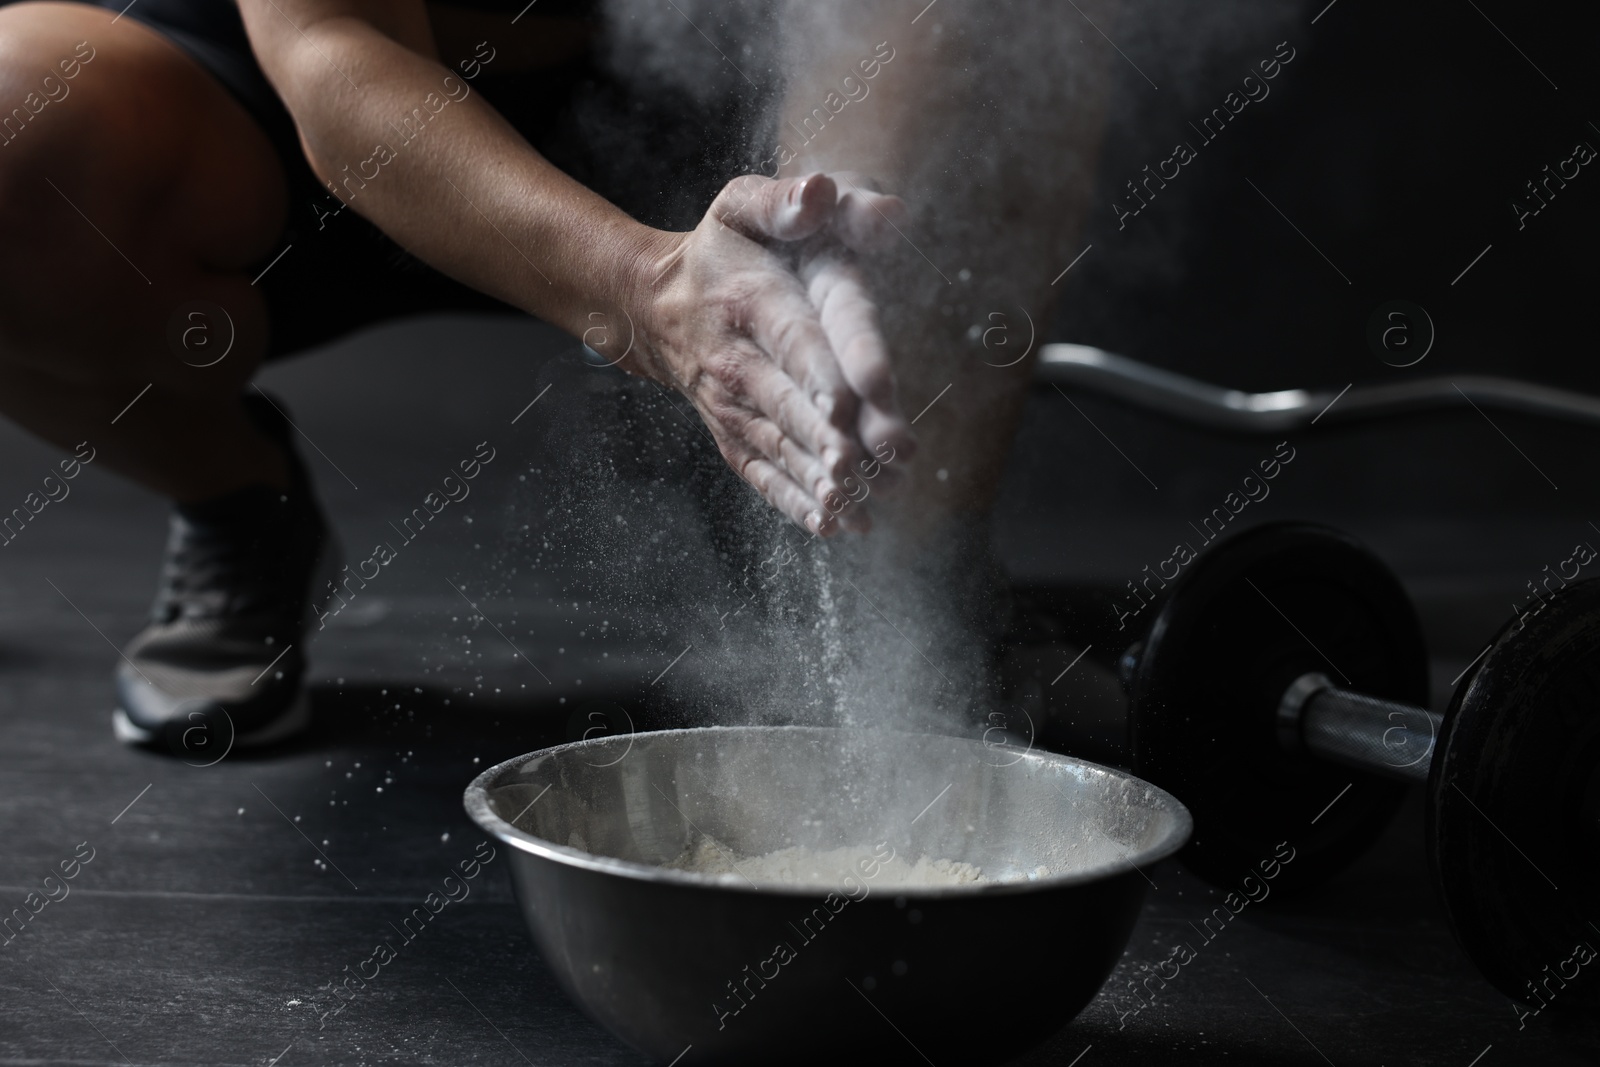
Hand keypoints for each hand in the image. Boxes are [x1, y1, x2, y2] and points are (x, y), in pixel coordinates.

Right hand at [626, 173, 906, 535]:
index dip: (819, 372)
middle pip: (787, 403)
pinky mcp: (733, 436)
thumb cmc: (722, 249)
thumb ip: (785, 199)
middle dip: (825, 439)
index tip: (847, 407)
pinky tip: (833, 527)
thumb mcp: (742, 206)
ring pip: (778, 447)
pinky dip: (795, 503)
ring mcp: (732, 405)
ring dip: (817, 481)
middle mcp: (738, 360)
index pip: (791, 338)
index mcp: (752, 299)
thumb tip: (823, 192)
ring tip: (858, 508)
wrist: (655, 305)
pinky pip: (763, 473)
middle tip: (864, 469)